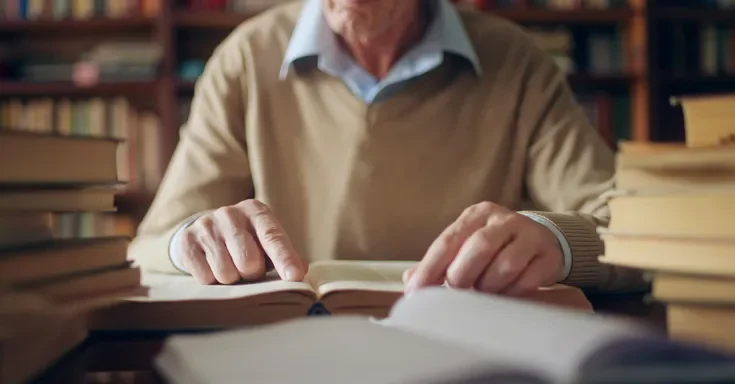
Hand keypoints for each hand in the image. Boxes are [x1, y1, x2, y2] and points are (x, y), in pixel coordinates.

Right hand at [177, 199, 307, 284]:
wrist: (206, 231)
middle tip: (250, 269)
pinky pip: (205, 278)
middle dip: (252, 273)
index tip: (294, 276)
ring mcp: (206, 226)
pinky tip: (212, 267)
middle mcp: (230, 214)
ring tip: (231, 266)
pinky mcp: (187, 241)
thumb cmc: (247, 241)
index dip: (285, 259)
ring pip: (226, 273)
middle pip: (248, 261)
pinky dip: (212, 280)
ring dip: (232, 278)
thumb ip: (286, 255)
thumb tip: (300, 270)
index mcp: (256, 211)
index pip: (274, 237)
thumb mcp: (267, 241)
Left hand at [404, 202, 562, 295]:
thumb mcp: (465, 247)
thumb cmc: (494, 247)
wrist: (541, 241)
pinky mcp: (548, 255)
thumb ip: (439, 263)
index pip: (448, 240)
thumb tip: (410, 280)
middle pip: (478, 248)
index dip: (430, 268)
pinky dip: (512, 292)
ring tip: (484, 290)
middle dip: (462, 276)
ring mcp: (529, 235)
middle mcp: (503, 219)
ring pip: (504, 266)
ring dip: (489, 286)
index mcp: (476, 215)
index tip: (416, 292)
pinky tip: (507, 292)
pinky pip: (528, 280)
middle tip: (458, 290)